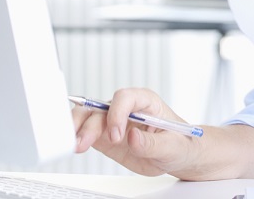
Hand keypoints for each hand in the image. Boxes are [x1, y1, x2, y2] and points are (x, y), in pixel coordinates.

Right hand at [72, 87, 200, 176]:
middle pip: (101, 107)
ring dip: (78, 129)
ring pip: (89, 118)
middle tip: (84, 142)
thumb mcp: (172, 146)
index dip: (117, 113)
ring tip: (74, 145)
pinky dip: (77, 137)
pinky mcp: (106, 136)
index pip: (125, 98)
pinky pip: (87, 132)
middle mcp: (127, 108)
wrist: (176, 155)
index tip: (116, 135)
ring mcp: (114, 121)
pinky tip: (73, 146)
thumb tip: (132, 136)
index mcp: (146, 101)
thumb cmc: (180, 143)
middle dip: (89, 123)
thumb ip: (152, 142)